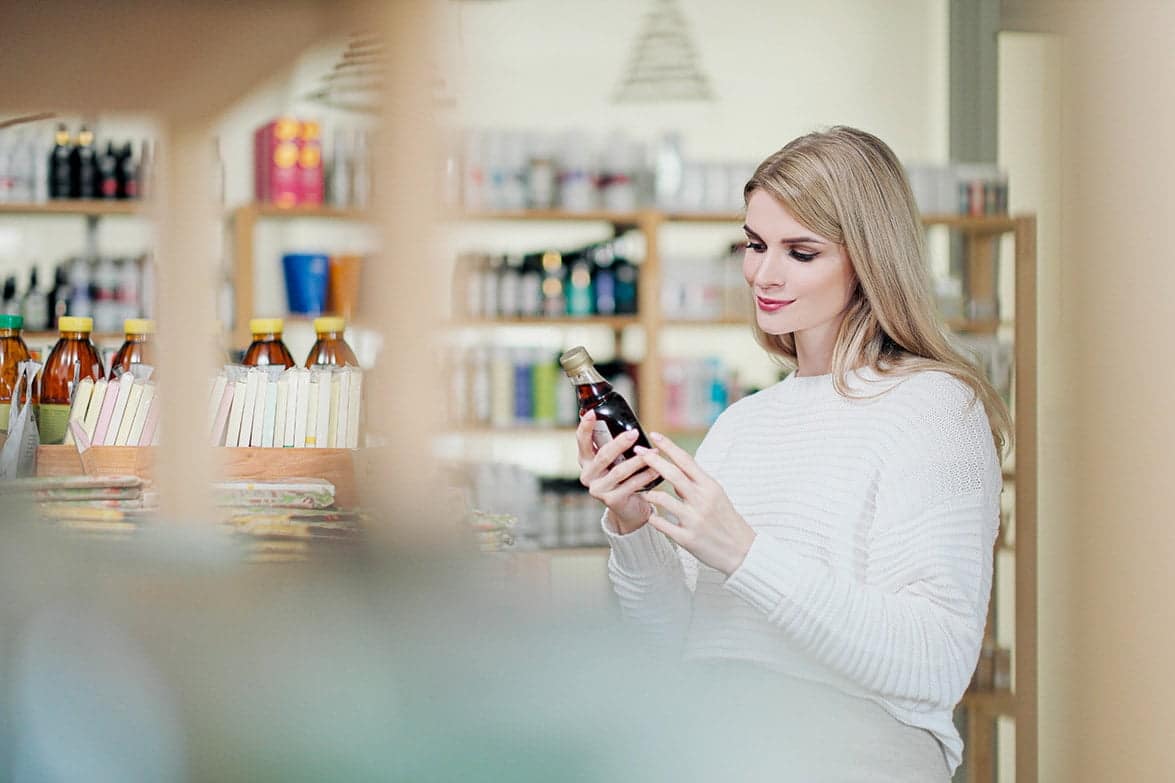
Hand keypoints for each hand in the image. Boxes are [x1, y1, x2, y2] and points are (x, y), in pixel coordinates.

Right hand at [576, 410, 660, 533]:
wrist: (628, 509)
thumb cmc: (623, 479)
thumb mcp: (614, 461)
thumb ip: (614, 446)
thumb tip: (630, 425)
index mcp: (586, 461)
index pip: (582, 441)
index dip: (585, 427)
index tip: (592, 412)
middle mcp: (588, 475)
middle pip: (603, 455)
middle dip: (619, 443)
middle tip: (634, 433)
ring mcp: (598, 489)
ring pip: (619, 471)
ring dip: (638, 460)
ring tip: (653, 452)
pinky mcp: (611, 500)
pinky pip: (631, 485)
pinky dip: (645, 476)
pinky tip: (656, 470)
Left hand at [638, 432, 756, 576]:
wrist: (742, 551)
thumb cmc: (727, 521)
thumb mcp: (717, 496)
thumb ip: (696, 483)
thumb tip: (673, 471)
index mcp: (710, 486)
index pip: (686, 460)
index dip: (668, 446)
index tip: (654, 435)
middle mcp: (702, 500)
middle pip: (673, 474)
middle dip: (653, 461)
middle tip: (638, 453)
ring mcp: (694, 519)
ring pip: (663, 499)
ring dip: (649, 494)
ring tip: (645, 493)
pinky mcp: (687, 538)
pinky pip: (662, 524)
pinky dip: (653, 518)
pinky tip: (651, 516)